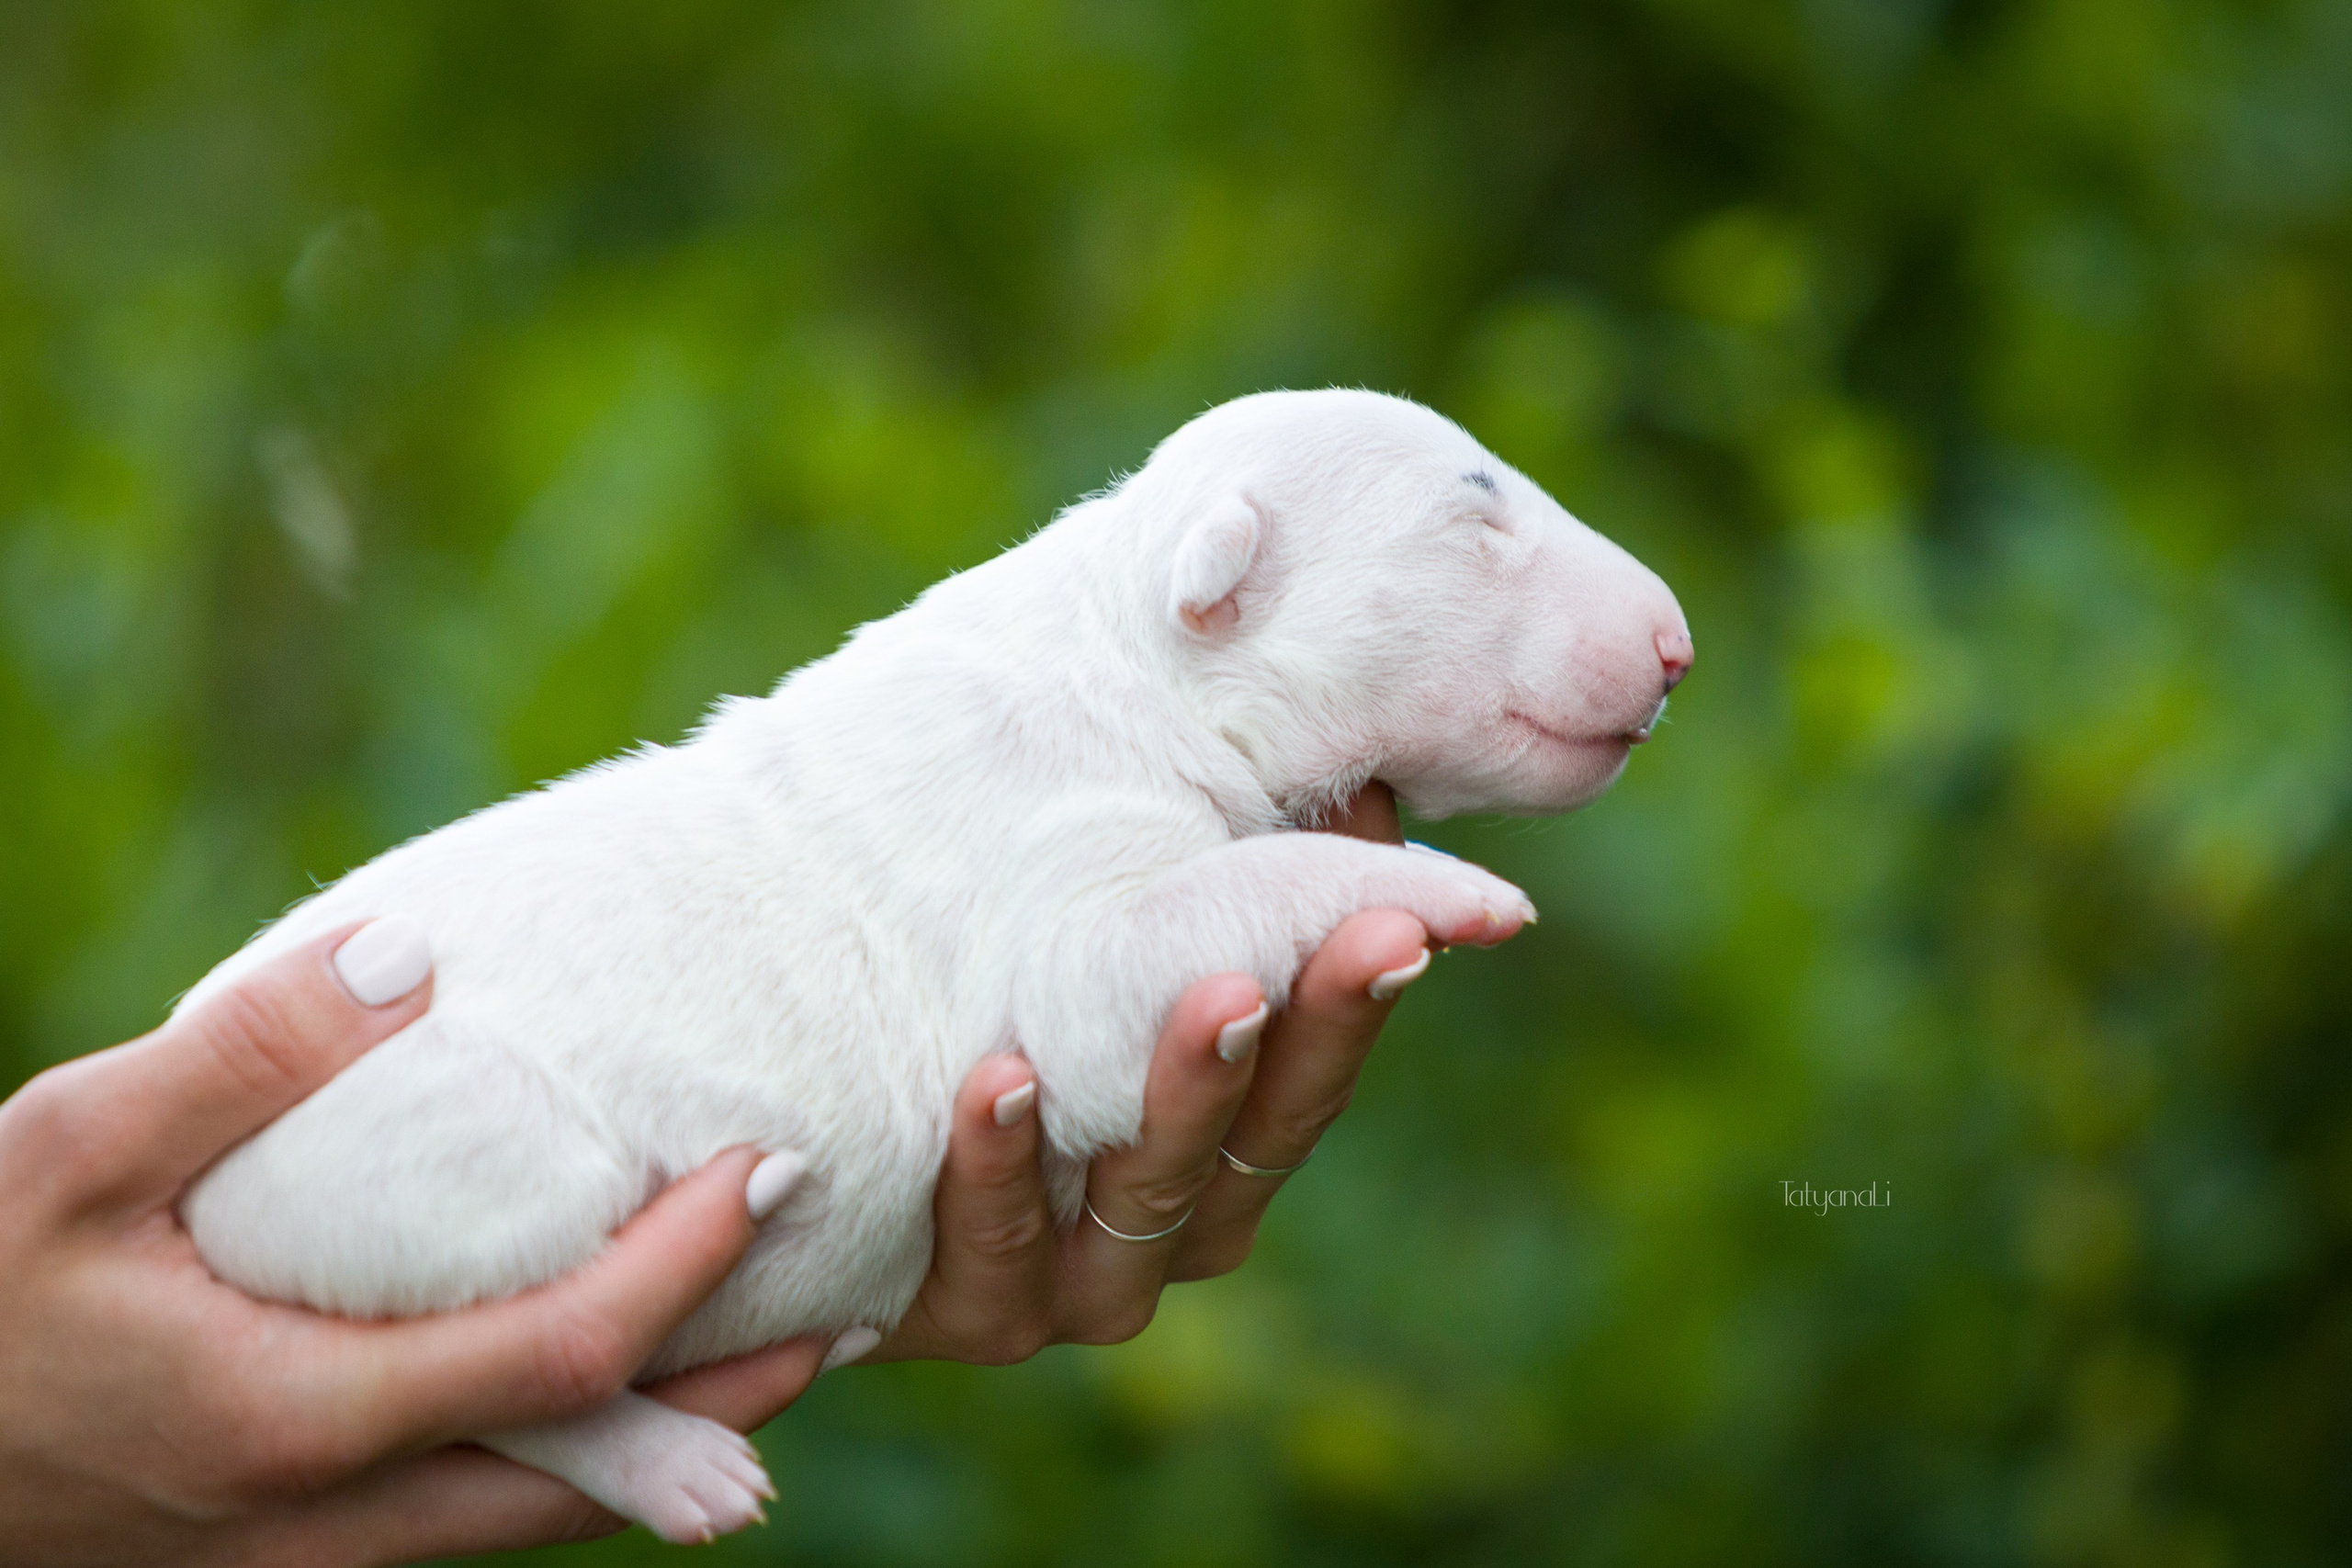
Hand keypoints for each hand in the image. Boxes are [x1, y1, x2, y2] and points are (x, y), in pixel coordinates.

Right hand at [0, 924, 836, 1567]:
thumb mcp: (69, 1150)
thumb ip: (244, 1058)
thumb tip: (407, 957)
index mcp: (299, 1413)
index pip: (564, 1354)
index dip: (690, 1270)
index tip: (774, 1173)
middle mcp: (332, 1514)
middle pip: (591, 1475)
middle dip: (735, 1400)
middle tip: (849, 1310)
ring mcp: (317, 1551)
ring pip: (540, 1515)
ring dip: (673, 1446)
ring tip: (776, 1359)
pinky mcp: (296, 1548)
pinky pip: (476, 1515)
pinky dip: (577, 1459)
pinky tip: (612, 1394)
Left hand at [875, 783, 1450, 1361]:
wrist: (809, 1163)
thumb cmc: (983, 1016)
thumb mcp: (1103, 947)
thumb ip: (1229, 881)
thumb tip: (1360, 782)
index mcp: (1225, 1152)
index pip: (1315, 1073)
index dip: (1362, 997)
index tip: (1408, 917)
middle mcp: (1168, 1229)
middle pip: (1256, 1138)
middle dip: (1303, 1034)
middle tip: (1360, 938)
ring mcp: (1067, 1285)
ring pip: (1143, 1202)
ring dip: (1179, 1100)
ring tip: (1211, 1000)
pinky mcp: (960, 1310)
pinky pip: (988, 1245)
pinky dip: (997, 1169)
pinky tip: (997, 1082)